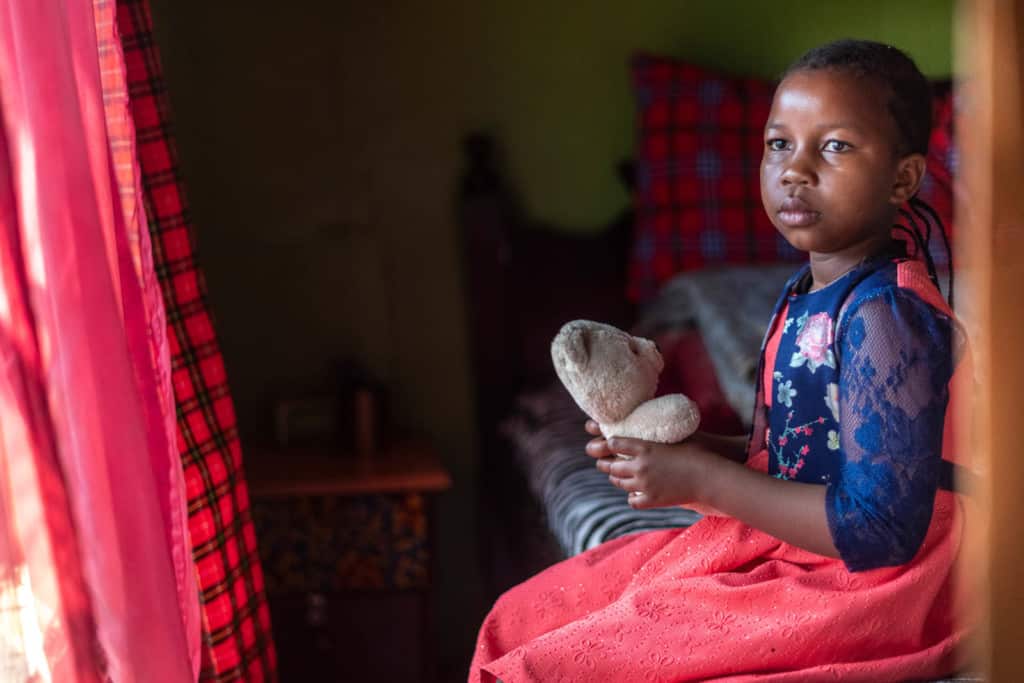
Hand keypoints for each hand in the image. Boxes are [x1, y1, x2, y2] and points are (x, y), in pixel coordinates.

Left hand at [584, 421, 713, 508]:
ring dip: (616, 479)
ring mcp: (644, 484)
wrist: (709, 476)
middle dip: (605, 464)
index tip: (607, 444)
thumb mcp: (674, 436)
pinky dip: (632, 497)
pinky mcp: (652, 500)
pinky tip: (635, 493)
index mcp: (644, 447)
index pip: (613, 443)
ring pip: (619, 483)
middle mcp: (640, 466)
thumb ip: (659, 431)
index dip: (608, 444)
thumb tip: (652, 423)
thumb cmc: (697, 452)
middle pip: (611, 465)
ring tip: (617, 477)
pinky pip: (632, 500)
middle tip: (603, 463)